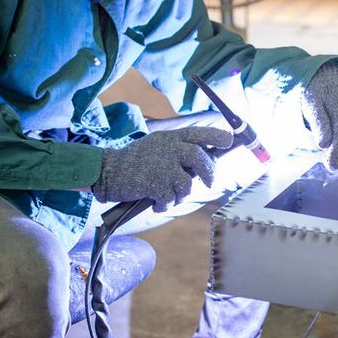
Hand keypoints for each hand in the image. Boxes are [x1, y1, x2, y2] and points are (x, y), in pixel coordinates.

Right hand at [92, 127, 232, 211]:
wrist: (108, 171)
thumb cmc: (135, 162)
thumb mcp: (157, 146)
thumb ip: (179, 150)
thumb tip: (206, 162)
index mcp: (171, 137)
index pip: (201, 134)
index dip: (219, 138)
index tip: (230, 142)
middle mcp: (170, 148)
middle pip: (201, 159)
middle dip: (209, 173)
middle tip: (209, 182)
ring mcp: (163, 166)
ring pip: (187, 184)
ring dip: (179, 194)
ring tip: (167, 194)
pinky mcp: (156, 183)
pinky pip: (171, 199)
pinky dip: (164, 204)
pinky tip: (155, 202)